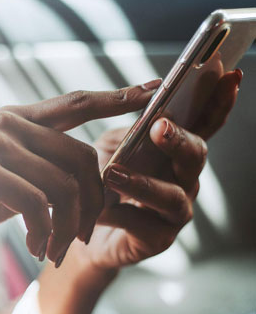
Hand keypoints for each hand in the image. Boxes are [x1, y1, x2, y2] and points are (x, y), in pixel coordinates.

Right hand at [0, 82, 159, 263]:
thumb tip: (83, 178)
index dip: (116, 97)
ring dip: (68, 226)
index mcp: (12, 120)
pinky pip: (37, 204)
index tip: (152, 91)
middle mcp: (5, 124)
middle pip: (82, 156)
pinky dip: (45, 232)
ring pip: (64, 184)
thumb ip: (36, 166)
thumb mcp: (2, 177)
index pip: (74, 103)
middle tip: (82, 236)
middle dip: (94, 202)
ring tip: (54, 249)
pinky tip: (36, 247)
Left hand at [77, 69, 241, 269]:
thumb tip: (148, 99)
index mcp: (176, 151)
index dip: (219, 102)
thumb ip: (131, 128)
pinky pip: (143, 224)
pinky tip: (99, 209)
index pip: (204, 123)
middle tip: (159, 127)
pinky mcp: (158, 238)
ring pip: (171, 195)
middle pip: (195, 156)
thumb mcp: (112, 146)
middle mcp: (184, 178)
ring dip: (144, 183)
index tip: (230, 76)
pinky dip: (118, 214)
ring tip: (113, 174)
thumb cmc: (102, 180)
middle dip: (180, 140)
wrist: (82, 226)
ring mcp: (176, 210)